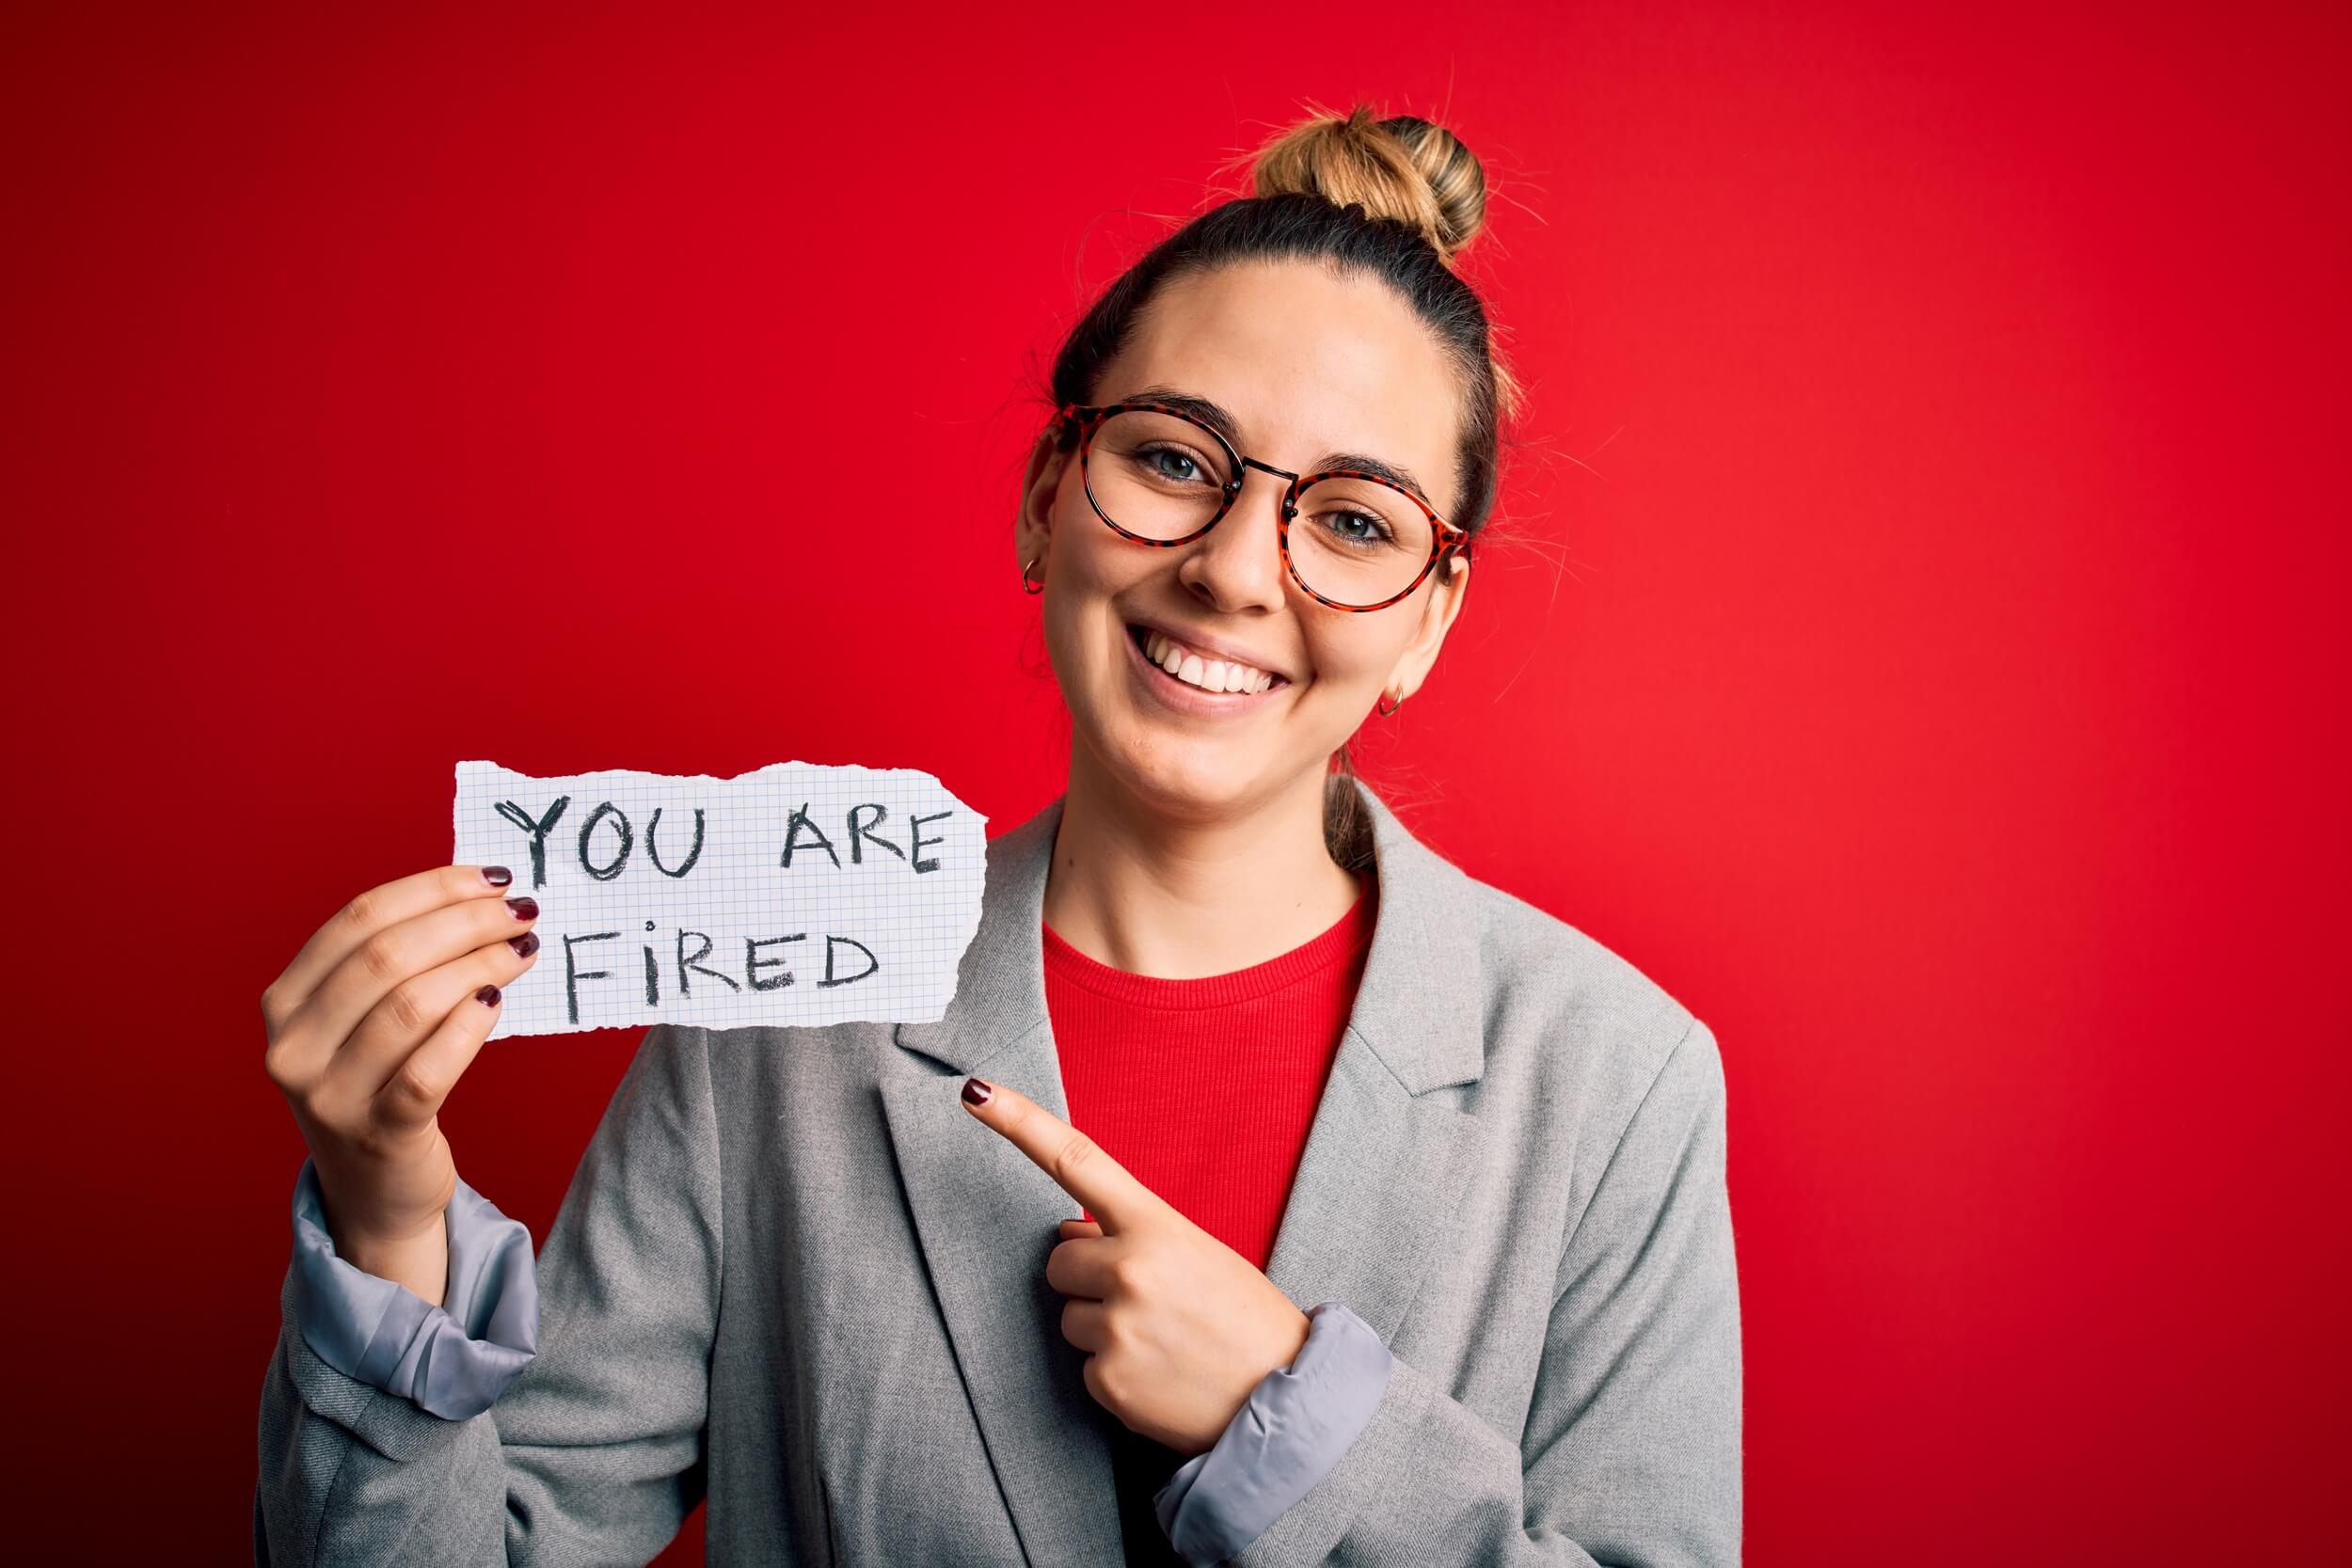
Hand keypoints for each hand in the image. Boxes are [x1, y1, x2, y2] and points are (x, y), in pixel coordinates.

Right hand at [262, 863, 542, 1302]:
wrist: (374, 1191)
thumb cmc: (378, 1085)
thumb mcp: (357, 1022)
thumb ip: (393, 963)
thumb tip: (476, 894)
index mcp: (286, 1001)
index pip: (359, 919)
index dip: (431, 889)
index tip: (490, 878)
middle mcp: (293, 1046)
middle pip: (387, 956)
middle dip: (465, 922)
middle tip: (521, 912)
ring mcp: (329, 1095)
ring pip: (411, 1005)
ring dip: (479, 965)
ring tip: (522, 951)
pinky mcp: (377, 1133)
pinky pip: (430, 1068)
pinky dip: (469, 1027)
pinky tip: (496, 1000)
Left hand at [960, 1076, 1311, 1456]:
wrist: (1288, 1400)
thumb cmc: (1245, 1320)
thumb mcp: (1198, 1255)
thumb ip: (1131, 1236)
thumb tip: (1069, 1235)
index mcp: (1157, 1225)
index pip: (1076, 1160)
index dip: (1019, 1121)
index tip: (974, 1092)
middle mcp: (1129, 1269)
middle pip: (1059, 1261)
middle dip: (1086, 1279)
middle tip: (1147, 1302)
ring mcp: (1116, 1326)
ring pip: (1069, 1318)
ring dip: (1103, 1329)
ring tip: (1163, 1344)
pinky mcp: (1108, 1381)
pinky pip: (1084, 1368)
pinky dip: (1116, 1374)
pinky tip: (1160, 1377)